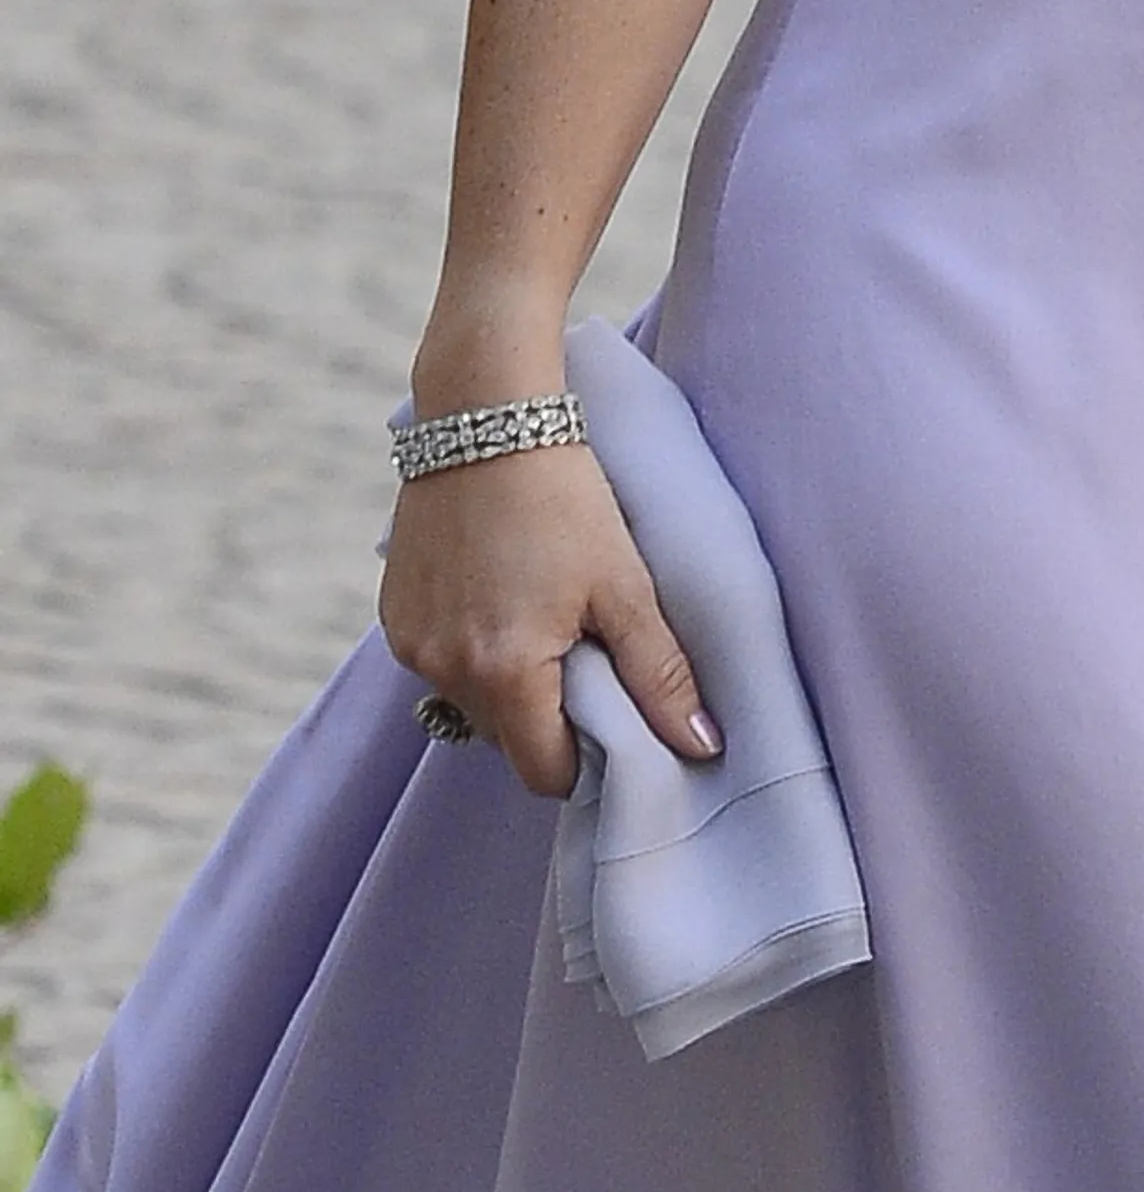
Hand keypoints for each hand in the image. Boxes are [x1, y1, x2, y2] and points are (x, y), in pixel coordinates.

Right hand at [381, 439, 717, 800]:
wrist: (486, 420)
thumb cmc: (564, 498)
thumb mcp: (624, 584)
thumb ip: (661, 673)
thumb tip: (701, 746)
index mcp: (503, 674)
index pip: (545, 771)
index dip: (589, 757)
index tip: (619, 720)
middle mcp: (443, 672)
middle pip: (507, 740)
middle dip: (550, 720)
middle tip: (591, 659)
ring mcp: (410, 647)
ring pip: (472, 705)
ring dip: (511, 686)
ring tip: (550, 620)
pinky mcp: (394, 619)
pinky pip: (441, 666)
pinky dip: (475, 653)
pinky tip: (507, 600)